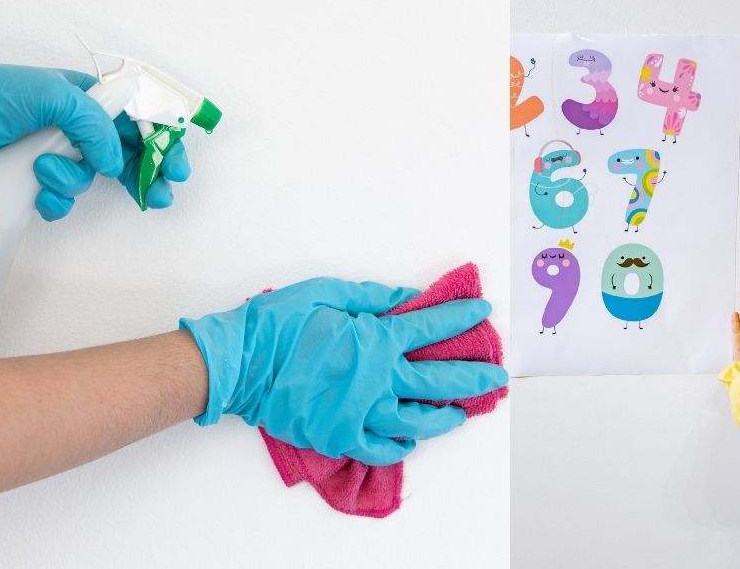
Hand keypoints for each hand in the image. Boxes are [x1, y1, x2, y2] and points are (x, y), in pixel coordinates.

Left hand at [0, 61, 188, 220]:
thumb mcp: (52, 96)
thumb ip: (94, 126)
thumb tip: (115, 162)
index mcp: (85, 98)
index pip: (136, 119)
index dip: (161, 143)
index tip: (176, 167)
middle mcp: (74, 125)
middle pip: (124, 153)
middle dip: (142, 176)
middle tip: (157, 197)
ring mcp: (54, 153)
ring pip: (90, 179)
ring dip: (74, 183)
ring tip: (46, 176)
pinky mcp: (33, 179)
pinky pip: (62, 199)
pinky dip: (54, 200)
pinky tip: (37, 194)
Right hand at [181, 278, 509, 465]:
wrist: (241, 362)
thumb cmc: (280, 323)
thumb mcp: (328, 292)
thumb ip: (373, 296)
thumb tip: (407, 297)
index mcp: (376, 339)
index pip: (432, 327)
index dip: (460, 317)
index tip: (481, 312)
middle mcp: (378, 379)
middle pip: (441, 381)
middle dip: (475, 375)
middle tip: (498, 376)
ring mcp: (362, 412)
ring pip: (419, 420)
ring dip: (446, 415)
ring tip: (463, 412)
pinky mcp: (341, 436)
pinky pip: (381, 448)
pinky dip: (401, 445)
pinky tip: (412, 438)